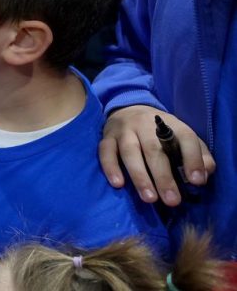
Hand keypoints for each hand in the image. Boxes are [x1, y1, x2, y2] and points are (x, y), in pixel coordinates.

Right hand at [99, 105, 215, 206]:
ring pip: (130, 152)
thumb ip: (198, 155)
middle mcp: (145, 124)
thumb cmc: (161, 134)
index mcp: (170, 124)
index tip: (197, 181)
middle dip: (163, 177)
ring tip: (149, 198)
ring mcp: (124, 130)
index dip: (192, 158)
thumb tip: (204, 174)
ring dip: (140, 176)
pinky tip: (118, 184)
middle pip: (154, 149)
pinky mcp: (106, 137)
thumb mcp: (182, 138)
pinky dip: (110, 167)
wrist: (128, 110)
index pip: (185, 137)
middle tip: (172, 201)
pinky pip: (105, 151)